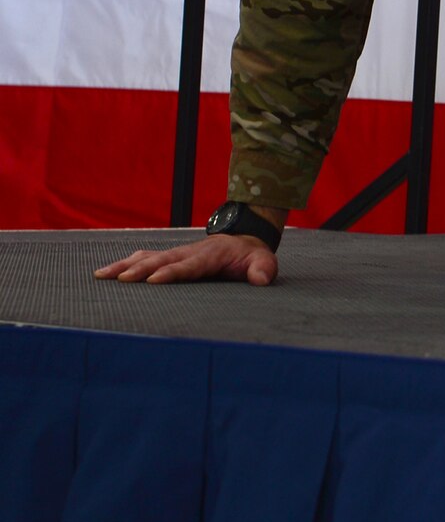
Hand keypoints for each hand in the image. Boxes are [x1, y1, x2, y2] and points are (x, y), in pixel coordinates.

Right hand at [94, 234, 278, 286]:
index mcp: (210, 256)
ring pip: (147, 258)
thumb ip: (263, 269)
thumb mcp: (264, 261)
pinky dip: (124, 263)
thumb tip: (261, 279)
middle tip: (123, 280)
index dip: (173, 272)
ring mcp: (176, 253)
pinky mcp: (168, 257)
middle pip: (162, 260)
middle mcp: (188, 252)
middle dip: (142, 270)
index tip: (155, 280)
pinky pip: (144, 258)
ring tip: (102, 275)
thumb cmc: (251, 256)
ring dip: (125, 266)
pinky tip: (106, 273)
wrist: (242, 241)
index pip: (189, 265)